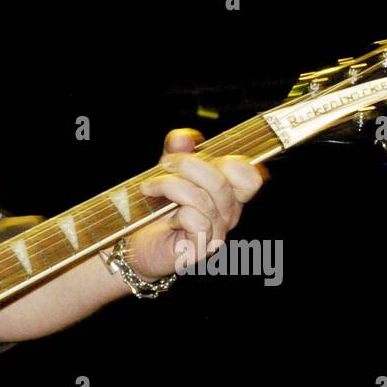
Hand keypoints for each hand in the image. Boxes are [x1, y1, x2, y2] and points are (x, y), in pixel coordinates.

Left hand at [126, 128, 266, 280]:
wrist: (136, 242)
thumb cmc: (156, 208)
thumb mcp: (167, 171)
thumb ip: (176, 151)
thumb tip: (183, 137)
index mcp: (227, 193)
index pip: (250, 176)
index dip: (230, 162)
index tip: (198, 154)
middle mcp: (227, 214)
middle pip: (221, 182)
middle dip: (187, 165)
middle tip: (164, 164)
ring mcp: (216, 233)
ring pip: (203, 199)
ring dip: (169, 186)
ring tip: (148, 187)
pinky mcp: (200, 249)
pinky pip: (196, 221)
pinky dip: (177, 214)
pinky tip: (166, 218)